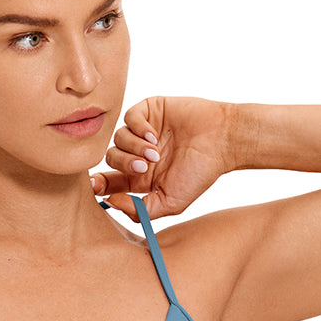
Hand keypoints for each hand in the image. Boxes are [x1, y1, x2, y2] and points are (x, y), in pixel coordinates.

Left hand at [91, 96, 234, 220]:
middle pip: (111, 159)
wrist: (223, 141)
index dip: (99, 183)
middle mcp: (138, 154)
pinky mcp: (149, 110)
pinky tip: (155, 135)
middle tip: (146, 166)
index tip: (97, 185)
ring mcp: (142, 131)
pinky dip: (138, 127)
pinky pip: (129, 117)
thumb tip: (111, 202)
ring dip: (134, 147)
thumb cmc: (201, 173)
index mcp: (140, 177)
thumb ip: (141, 210)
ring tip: (157, 152)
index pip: (109, 180)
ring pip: (117, 139)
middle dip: (124, 164)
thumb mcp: (171, 202)